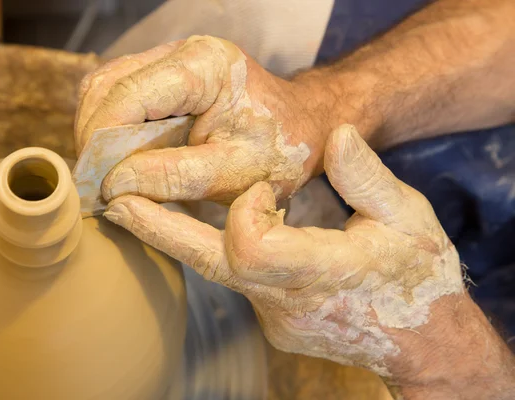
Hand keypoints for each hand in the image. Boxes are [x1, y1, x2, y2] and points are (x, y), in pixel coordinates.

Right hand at [75, 35, 334, 202]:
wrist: (304, 130)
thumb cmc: (281, 151)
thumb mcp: (235, 172)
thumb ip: (175, 176)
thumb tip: (114, 185)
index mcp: (205, 66)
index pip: (129, 96)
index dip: (101, 142)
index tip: (92, 185)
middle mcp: (183, 52)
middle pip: (108, 87)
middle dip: (94, 139)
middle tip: (93, 187)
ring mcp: (173, 61)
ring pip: (106, 89)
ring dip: (98, 135)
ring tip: (103, 177)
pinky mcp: (167, 78)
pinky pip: (121, 98)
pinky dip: (111, 130)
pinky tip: (117, 160)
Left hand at [104, 124, 465, 375]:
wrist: (422, 343)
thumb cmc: (420, 277)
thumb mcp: (410, 220)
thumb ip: (369, 179)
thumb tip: (338, 136)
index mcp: (327, 271)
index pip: (253, 249)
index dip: (244, 212)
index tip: (257, 189)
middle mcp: (290, 301)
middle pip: (211, 264)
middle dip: (162, 229)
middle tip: (116, 202)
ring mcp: (276, 318)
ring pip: (215, 272)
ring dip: (177, 235)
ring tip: (134, 205)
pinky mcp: (270, 321)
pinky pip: (231, 281)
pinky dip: (215, 250)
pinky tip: (205, 226)